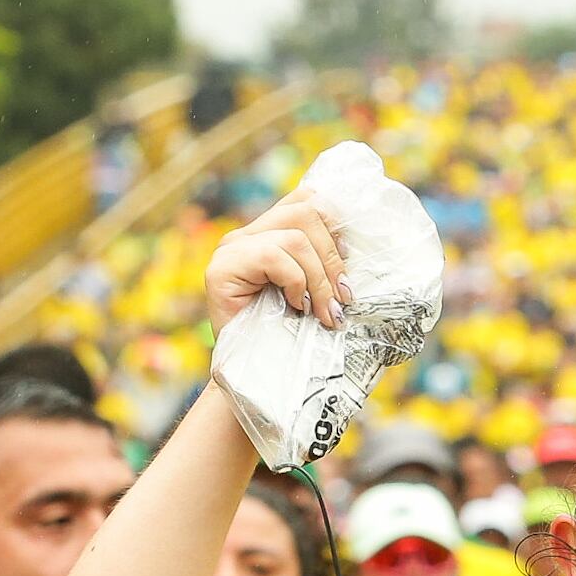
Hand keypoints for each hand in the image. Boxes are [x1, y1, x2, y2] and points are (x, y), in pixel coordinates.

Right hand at [203, 194, 351, 330]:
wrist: (253, 375)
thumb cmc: (286, 336)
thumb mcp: (313, 290)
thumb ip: (321, 261)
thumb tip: (353, 243)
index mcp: (268, 233)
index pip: (306, 199)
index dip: (335, 223)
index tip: (349, 261)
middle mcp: (247, 234)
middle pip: (305, 212)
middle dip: (332, 257)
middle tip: (342, 298)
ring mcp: (231, 248)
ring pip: (295, 237)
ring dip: (319, 279)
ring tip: (325, 312)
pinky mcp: (222, 267)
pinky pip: (274, 257)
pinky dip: (296, 284)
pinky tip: (296, 308)